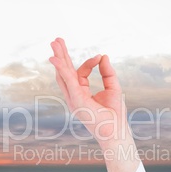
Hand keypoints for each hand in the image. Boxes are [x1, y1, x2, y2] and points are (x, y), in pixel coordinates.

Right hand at [49, 38, 138, 171]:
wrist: (116, 131)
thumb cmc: (115, 113)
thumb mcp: (113, 87)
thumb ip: (107, 72)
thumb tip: (103, 56)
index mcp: (81, 93)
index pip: (80, 73)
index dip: (89, 62)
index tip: (100, 57)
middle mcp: (74, 95)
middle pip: (65, 72)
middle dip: (62, 55)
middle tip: (56, 40)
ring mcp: (73, 99)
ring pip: (63, 75)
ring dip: (59, 59)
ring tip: (54, 43)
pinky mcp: (76, 100)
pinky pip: (68, 81)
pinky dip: (62, 69)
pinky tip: (56, 58)